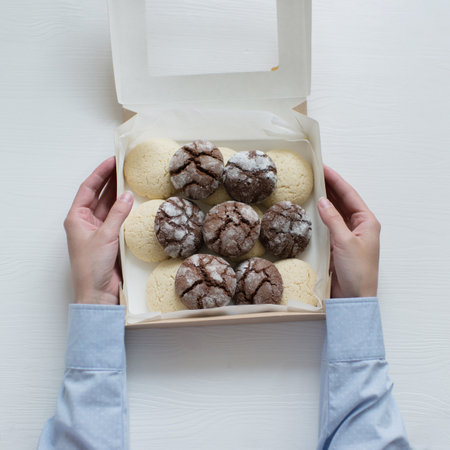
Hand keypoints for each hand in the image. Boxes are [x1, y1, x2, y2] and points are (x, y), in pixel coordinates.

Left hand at [64, 157, 132, 304]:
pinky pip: (119, 219)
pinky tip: (135, 202)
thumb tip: (128, 196)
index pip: (88, 189)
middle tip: (125, 166)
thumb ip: (117, 215)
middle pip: (99, 195)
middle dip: (111, 181)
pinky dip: (126, 210)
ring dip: (120, 194)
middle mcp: (87, 222)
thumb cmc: (91, 267)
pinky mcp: (111, 239)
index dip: (100, 173)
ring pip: (110, 206)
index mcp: (76, 218)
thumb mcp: (104, 236)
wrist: (97, 293)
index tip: (112, 161)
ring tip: (132, 179)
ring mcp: (99, 230)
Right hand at [317, 166, 379, 297]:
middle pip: (342, 201)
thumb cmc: (358, 271)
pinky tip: (311, 209)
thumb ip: (333, 219)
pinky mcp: (338, 245)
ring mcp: (347, 235)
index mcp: (367, 222)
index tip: (323, 168)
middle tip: (314, 173)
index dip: (336, 180)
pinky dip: (320, 216)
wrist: (355, 298)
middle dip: (329, 187)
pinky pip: (328, 225)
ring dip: (325, 200)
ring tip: (312, 186)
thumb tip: (323, 201)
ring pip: (335, 212)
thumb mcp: (345, 242)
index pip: (349, 195)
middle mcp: (358, 226)